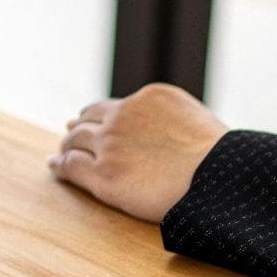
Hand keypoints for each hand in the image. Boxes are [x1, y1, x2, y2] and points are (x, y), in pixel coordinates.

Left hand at [47, 83, 226, 223]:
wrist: (220, 179)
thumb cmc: (222, 160)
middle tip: (70, 133)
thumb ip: (172, 121)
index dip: (98, 113)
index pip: (114, 105)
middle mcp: (124, 115)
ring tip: (60, 153)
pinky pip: (70, 165)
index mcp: (150, 97)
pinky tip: (55, 166)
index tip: (89, 118)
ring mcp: (111, 144)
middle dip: (79, 127)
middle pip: (89, 119)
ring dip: (66, 146)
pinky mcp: (103, 174)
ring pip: (75, 140)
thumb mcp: (197, 121)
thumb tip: (170, 133)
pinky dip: (59, 165)